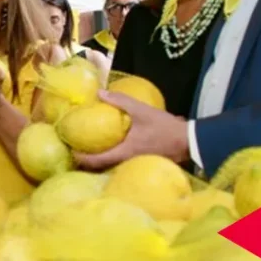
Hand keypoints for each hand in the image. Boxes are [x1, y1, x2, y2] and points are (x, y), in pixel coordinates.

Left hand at [73, 90, 189, 169]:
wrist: (189, 141)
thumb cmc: (164, 128)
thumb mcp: (141, 111)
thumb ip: (120, 101)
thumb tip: (99, 92)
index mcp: (124, 152)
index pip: (97, 161)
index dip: (82, 158)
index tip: (71, 151)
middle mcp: (127, 162)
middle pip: (101, 167)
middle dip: (87, 161)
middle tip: (76, 151)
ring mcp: (135, 165)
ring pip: (111, 166)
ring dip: (99, 161)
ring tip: (89, 150)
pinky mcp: (142, 163)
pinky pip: (121, 164)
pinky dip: (111, 159)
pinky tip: (110, 150)